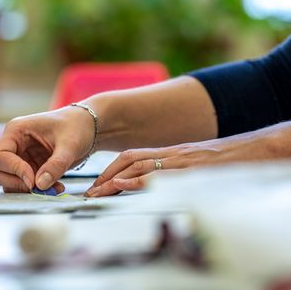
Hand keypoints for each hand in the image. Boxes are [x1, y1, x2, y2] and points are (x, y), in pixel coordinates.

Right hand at [0, 107, 95, 192]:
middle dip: (14, 182)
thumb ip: (55, 165)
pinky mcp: (28, 168)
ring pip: (7, 180)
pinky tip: (55, 187)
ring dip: (26, 189)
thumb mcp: (69, 145)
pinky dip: (36, 190)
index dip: (13, 170)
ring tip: (52, 189)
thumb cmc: (76, 126)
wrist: (87, 127)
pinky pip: (23, 184)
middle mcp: (13, 144)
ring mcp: (20, 157)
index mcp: (16, 131)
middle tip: (36, 188)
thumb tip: (40, 185)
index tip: (32, 180)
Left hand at [84, 128, 285, 196]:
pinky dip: (140, 179)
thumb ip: (173, 171)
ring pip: (138, 163)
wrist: (253, 149)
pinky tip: (125, 185)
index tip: (96, 185)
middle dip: (105, 176)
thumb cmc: (225, 160)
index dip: (110, 170)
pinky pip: (160, 172)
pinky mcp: (189, 167)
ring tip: (97, 193)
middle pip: (128, 159)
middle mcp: (169, 153)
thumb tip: (154, 185)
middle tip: (89, 193)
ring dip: (114, 179)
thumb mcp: (194, 164)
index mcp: (168, 153)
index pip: (131, 156)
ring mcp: (178, 159)